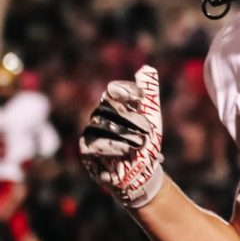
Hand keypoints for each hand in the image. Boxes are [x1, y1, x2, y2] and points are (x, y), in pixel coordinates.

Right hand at [79, 65, 164, 207]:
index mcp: (116, 105)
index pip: (115, 90)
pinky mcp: (86, 149)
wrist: (142, 173)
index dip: (126, 90)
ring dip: (123, 135)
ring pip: (101, 125)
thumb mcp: (152, 117)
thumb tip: (146, 68)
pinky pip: (93, 143)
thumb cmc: (147, 143)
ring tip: (139, 144)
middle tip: (147, 133)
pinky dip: (111, 147)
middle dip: (131, 119)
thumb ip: (149, 93)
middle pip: (109, 108)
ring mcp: (92, 132)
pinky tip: (124, 152)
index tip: (141, 98)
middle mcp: (101, 115)